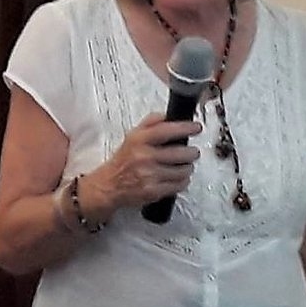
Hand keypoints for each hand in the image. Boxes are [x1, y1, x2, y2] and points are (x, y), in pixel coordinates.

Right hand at [83, 112, 201, 214]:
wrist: (110, 185)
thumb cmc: (123, 161)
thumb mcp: (132, 136)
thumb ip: (150, 123)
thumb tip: (167, 116)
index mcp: (139, 140)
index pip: (167, 130)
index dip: (185, 128)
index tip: (196, 128)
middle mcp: (144, 156)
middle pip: (181, 152)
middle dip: (191, 152)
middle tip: (192, 151)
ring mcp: (149, 175)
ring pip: (183, 170)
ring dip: (187, 167)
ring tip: (184, 165)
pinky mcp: (154, 191)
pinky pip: (179, 185)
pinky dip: (183, 180)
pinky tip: (178, 177)